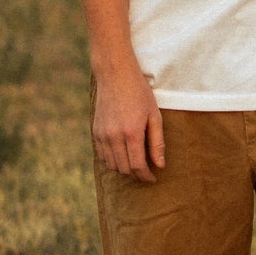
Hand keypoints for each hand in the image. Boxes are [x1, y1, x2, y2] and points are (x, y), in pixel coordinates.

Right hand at [92, 61, 164, 181]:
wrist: (115, 76)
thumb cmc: (139, 94)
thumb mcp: (154, 116)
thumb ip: (157, 142)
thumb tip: (160, 165)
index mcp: (131, 132)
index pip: (137, 166)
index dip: (146, 176)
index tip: (153, 178)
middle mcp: (114, 136)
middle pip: (124, 169)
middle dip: (136, 175)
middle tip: (146, 172)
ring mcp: (102, 134)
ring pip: (112, 165)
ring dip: (124, 169)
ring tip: (135, 164)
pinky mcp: (95, 132)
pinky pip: (102, 156)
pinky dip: (112, 161)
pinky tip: (122, 156)